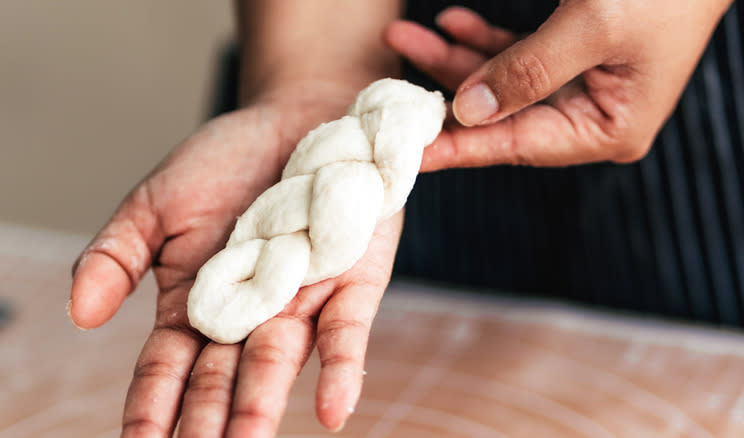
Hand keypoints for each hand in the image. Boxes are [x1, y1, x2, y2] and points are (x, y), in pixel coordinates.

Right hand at [69, 83, 402, 436]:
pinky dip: (341, 370)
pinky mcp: (352, 283)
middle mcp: (251, 314)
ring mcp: (302, 302)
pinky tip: (334, 411)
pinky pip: (346, 332)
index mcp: (197, 303)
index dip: (151, 409)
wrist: (299, 116)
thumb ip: (114, 257)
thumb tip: (78, 315)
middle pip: (220, 378)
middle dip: (204, 423)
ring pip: (276, 364)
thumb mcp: (155, 204)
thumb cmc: (228, 160)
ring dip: (260, 406)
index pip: (166, 369)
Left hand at [384, 1, 731, 168]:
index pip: (516, 145)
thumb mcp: (592, 27)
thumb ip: (527, 72)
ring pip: (501, 82)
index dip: (459, 147)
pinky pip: (516, 55)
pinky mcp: (574, 58)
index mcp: (608, 130)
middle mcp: (592, 118)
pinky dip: (484, 39)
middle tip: (394, 66)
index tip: (409, 151)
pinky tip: (452, 22)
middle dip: (445, 86)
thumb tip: (468, 112)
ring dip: (454, 57)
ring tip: (407, 35)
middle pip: (501, 114)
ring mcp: (582, 89)